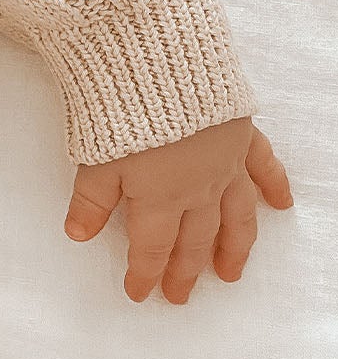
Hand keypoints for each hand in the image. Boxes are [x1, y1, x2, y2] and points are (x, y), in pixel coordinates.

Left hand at [63, 116, 293, 303]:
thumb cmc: (122, 109)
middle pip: (193, 240)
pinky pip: (264, 166)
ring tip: (230, 272)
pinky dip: (275, 187)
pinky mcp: (241, 134)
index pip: (151, 248)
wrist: (161, 63)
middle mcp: (198, 189)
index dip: (144, 274)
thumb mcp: (94, 159)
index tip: (139, 294)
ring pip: (235, 216)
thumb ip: (90, 201)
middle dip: (186, 271)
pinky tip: (281, 204)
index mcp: (160, 199)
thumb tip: (77, 235)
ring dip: (233, 247)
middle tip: (181, 296)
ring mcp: (225, 163)